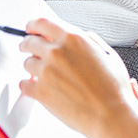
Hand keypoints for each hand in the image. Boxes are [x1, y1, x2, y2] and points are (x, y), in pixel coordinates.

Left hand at [17, 17, 133, 137]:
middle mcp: (57, 52)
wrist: (110, 115)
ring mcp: (46, 72)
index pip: (42, 23)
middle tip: (30, 50)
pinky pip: (24, 84)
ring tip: (43, 74)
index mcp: (73, 39)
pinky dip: (28, 86)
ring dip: (32, 67)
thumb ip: (91, 41)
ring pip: (26, 63)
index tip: (30, 28)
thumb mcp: (108, 54)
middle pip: (29, 42)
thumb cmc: (113, 88)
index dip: (33, 25)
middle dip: (28, 45)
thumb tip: (83, 37)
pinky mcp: (41, 92)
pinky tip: (37, 88)